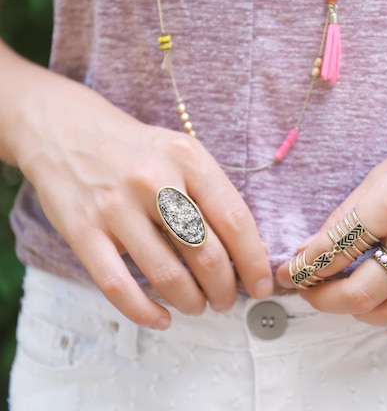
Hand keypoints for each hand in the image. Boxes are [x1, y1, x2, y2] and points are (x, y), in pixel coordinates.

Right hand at [14, 77, 272, 328]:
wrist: (65, 129)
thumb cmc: (137, 149)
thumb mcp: (183, 154)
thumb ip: (215, 196)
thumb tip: (251, 252)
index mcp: (188, 159)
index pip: (234, 219)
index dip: (253, 260)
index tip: (261, 285)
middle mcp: (154, 181)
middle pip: (204, 253)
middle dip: (224, 289)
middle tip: (226, 300)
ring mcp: (116, 206)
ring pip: (165, 274)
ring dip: (190, 301)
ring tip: (197, 306)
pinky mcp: (82, 230)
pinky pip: (117, 285)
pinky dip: (143, 311)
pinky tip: (160, 318)